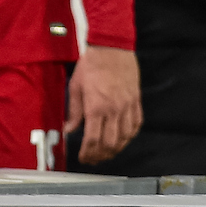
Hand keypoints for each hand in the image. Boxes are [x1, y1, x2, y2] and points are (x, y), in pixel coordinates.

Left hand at [64, 44, 142, 164]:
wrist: (112, 47)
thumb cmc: (92, 64)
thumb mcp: (76, 86)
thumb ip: (74, 110)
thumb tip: (69, 128)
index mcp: (96, 106)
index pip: (93, 139)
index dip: (88, 153)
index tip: (83, 158)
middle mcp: (114, 110)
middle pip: (110, 143)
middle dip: (100, 156)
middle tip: (93, 159)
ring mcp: (128, 106)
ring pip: (125, 138)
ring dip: (115, 149)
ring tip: (106, 152)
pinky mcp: (136, 101)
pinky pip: (136, 125)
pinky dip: (129, 136)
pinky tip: (122, 139)